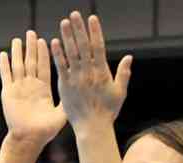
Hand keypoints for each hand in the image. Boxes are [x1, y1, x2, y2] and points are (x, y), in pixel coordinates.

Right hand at [0, 30, 66, 146]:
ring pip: (18, 65)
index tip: (45, 40)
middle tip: (31, 33)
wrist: (29, 139)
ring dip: (17, 52)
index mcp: (43, 89)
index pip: (44, 66)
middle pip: (31, 62)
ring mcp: (18, 88)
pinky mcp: (8, 93)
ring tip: (17, 39)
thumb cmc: (46, 130)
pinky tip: (3, 54)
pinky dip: (4, 65)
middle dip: (31, 47)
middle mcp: (30, 86)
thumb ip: (68, 100)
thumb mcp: (61, 113)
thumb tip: (80, 90)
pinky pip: (6, 75)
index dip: (44, 53)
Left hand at [51, 12, 131, 129]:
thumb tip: (129, 57)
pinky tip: (52, 43)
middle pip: (83, 46)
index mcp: (102, 71)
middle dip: (79, 29)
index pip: (99, 46)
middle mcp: (89, 72)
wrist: (92, 128)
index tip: (92, 18)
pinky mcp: (65, 86)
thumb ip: (123, 73)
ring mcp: (76, 78)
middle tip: (74, 14)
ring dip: (67, 37)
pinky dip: (57, 55)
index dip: (95, 31)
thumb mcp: (120, 92)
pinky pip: (60, 67)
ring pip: (71, 54)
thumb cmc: (107, 112)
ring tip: (63, 23)